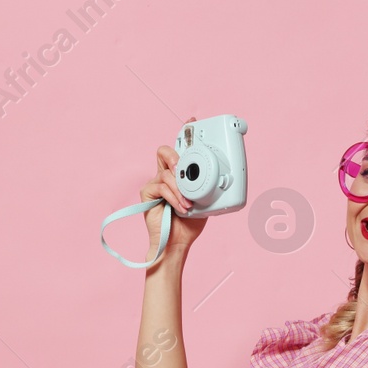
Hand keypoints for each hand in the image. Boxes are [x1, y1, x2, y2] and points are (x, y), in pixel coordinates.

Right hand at [140, 133, 206, 259]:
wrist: (175, 245)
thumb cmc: (188, 225)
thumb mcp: (204, 202)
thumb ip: (207, 188)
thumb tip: (219, 178)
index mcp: (179, 176)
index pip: (179, 151)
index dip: (184, 135)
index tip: (192, 123)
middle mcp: (165, 176)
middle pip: (165, 152)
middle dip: (177, 155)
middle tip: (185, 166)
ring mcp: (155, 184)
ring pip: (167, 172)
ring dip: (181, 188)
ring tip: (189, 203)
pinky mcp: (147, 193)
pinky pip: (162, 186)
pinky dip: (174, 196)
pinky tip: (181, 207)